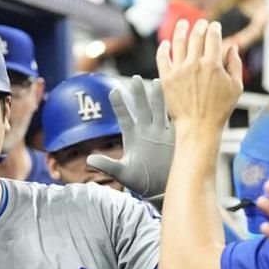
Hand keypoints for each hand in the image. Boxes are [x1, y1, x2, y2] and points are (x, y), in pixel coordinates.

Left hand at [87, 76, 173, 199]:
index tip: (113, 91)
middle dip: (138, 94)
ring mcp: (162, 133)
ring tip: (157, 81)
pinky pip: (176, 120)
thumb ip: (107, 164)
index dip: (119, 105)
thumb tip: (88, 160)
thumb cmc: (140, 182)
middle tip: (134, 78)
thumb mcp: (122, 173)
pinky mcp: (175, 138)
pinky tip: (179, 96)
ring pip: (160, 110)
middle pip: (142, 108)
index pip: (124, 117)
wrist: (161, 190)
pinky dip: (177, 109)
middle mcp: (147, 131)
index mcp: (133, 137)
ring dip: (158, 97)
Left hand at [158, 19, 243, 130]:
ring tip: (183, 24)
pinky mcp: (166, 79)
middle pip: (196, 36)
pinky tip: (165, 44)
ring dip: (181, 30)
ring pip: (178, 42)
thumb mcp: (236, 87)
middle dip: (200, 26)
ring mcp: (179, 71)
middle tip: (201, 23)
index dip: (214, 28)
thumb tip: (232, 47)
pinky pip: (162, 58)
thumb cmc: (219, 109)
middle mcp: (195, 64)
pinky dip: (163, 48)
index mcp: (213, 64)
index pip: (213, 36)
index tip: (214, 26)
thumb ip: (235, 64)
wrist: (198, 126)